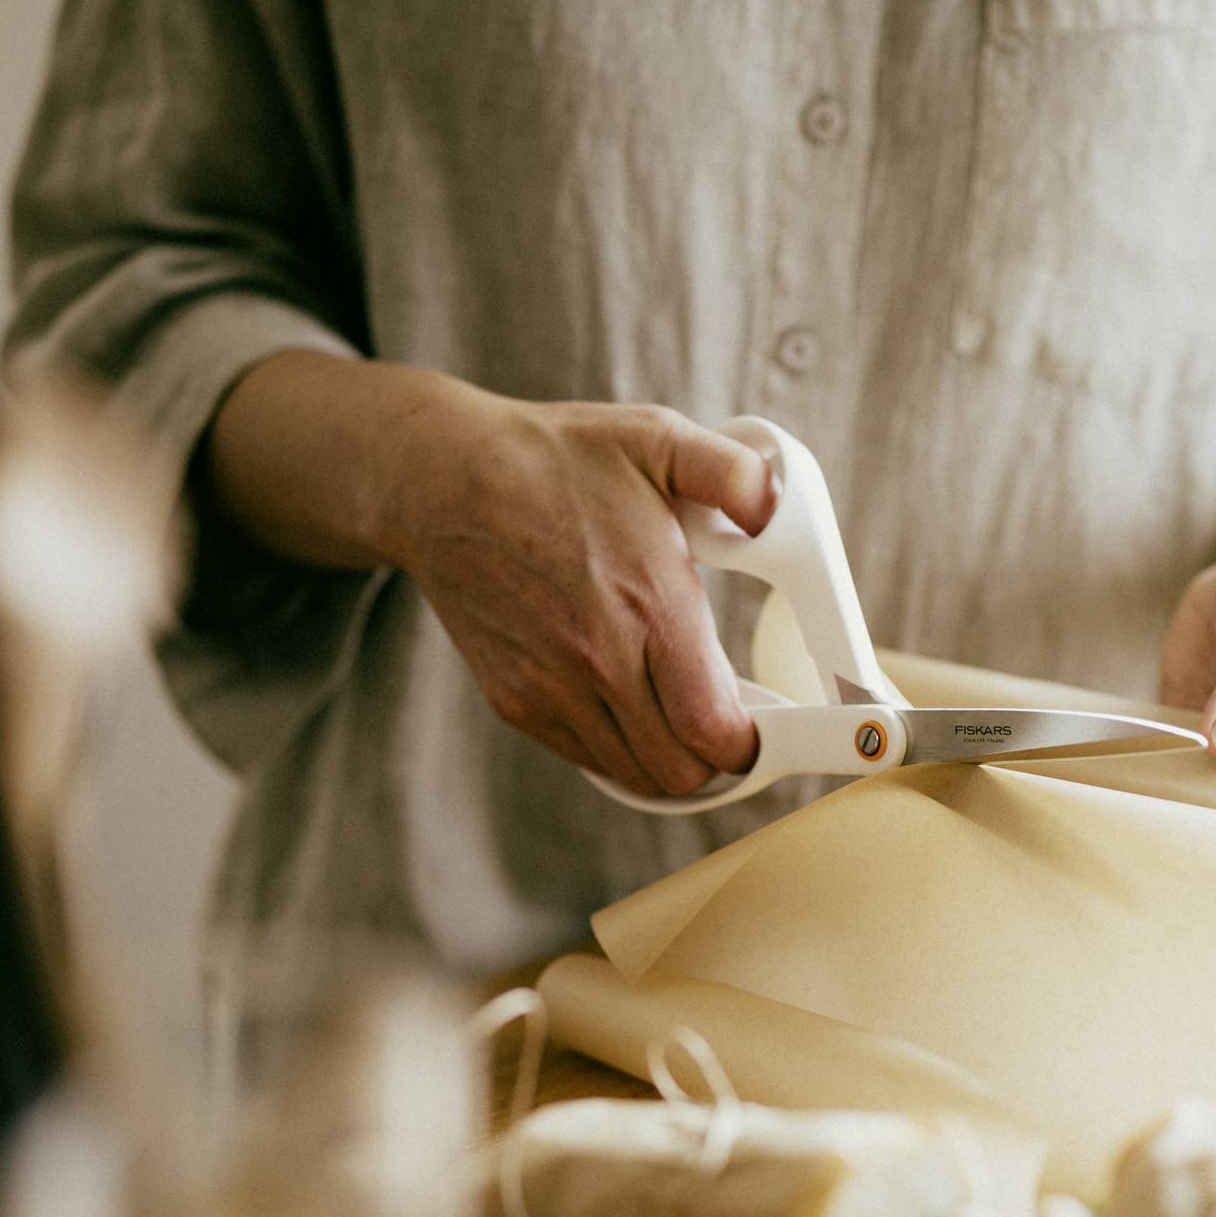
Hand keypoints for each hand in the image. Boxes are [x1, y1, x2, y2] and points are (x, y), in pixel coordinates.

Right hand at [208, 357, 772, 796]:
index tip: (764, 718)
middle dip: (715, 757)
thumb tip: (773, 508)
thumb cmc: (555, 459)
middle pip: (682, 773)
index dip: (752, 742)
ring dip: (667, 757)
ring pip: (635, 777)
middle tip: (726, 715)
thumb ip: (733, 472)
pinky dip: (618, 747)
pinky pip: (588, 758)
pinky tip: (628, 699)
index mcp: (648, 606)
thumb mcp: (656, 439)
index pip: (716, 731)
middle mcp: (599, 661)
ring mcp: (551, 688)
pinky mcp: (516, 701)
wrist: (441, 482)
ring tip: (679, 710)